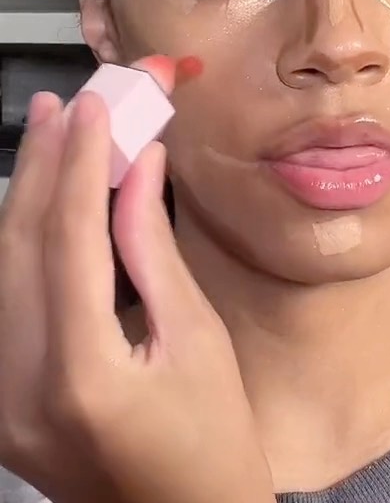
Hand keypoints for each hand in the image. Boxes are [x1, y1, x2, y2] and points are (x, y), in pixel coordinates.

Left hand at [0, 58, 273, 502]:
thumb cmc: (214, 441)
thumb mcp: (198, 338)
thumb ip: (152, 248)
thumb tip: (139, 166)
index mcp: (84, 375)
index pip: (71, 241)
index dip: (84, 162)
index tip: (97, 103)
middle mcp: (20, 388)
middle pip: (19, 248)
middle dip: (45, 165)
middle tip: (67, 103)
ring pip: (0, 269)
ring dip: (28, 196)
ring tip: (52, 132)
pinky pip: (4, 300)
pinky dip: (24, 242)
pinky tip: (44, 200)